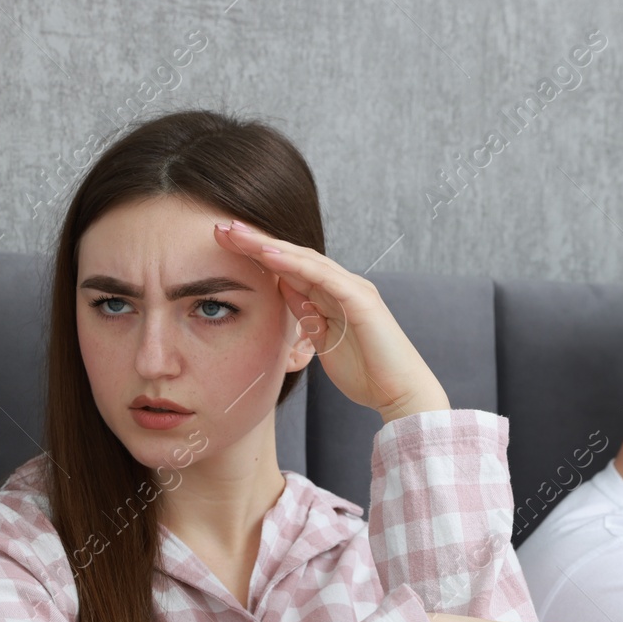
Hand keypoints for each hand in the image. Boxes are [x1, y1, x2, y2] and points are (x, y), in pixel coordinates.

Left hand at [213, 220, 449, 421]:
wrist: (401, 394)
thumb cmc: (367, 374)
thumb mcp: (324, 341)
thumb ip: (308, 315)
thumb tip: (284, 291)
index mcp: (334, 295)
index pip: (290, 266)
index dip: (257, 254)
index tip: (224, 243)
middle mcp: (344, 285)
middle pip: (294, 255)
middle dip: (257, 241)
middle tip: (221, 227)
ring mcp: (354, 290)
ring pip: (306, 259)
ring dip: (269, 245)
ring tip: (237, 234)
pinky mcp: (361, 301)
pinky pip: (323, 277)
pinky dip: (294, 264)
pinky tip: (268, 254)